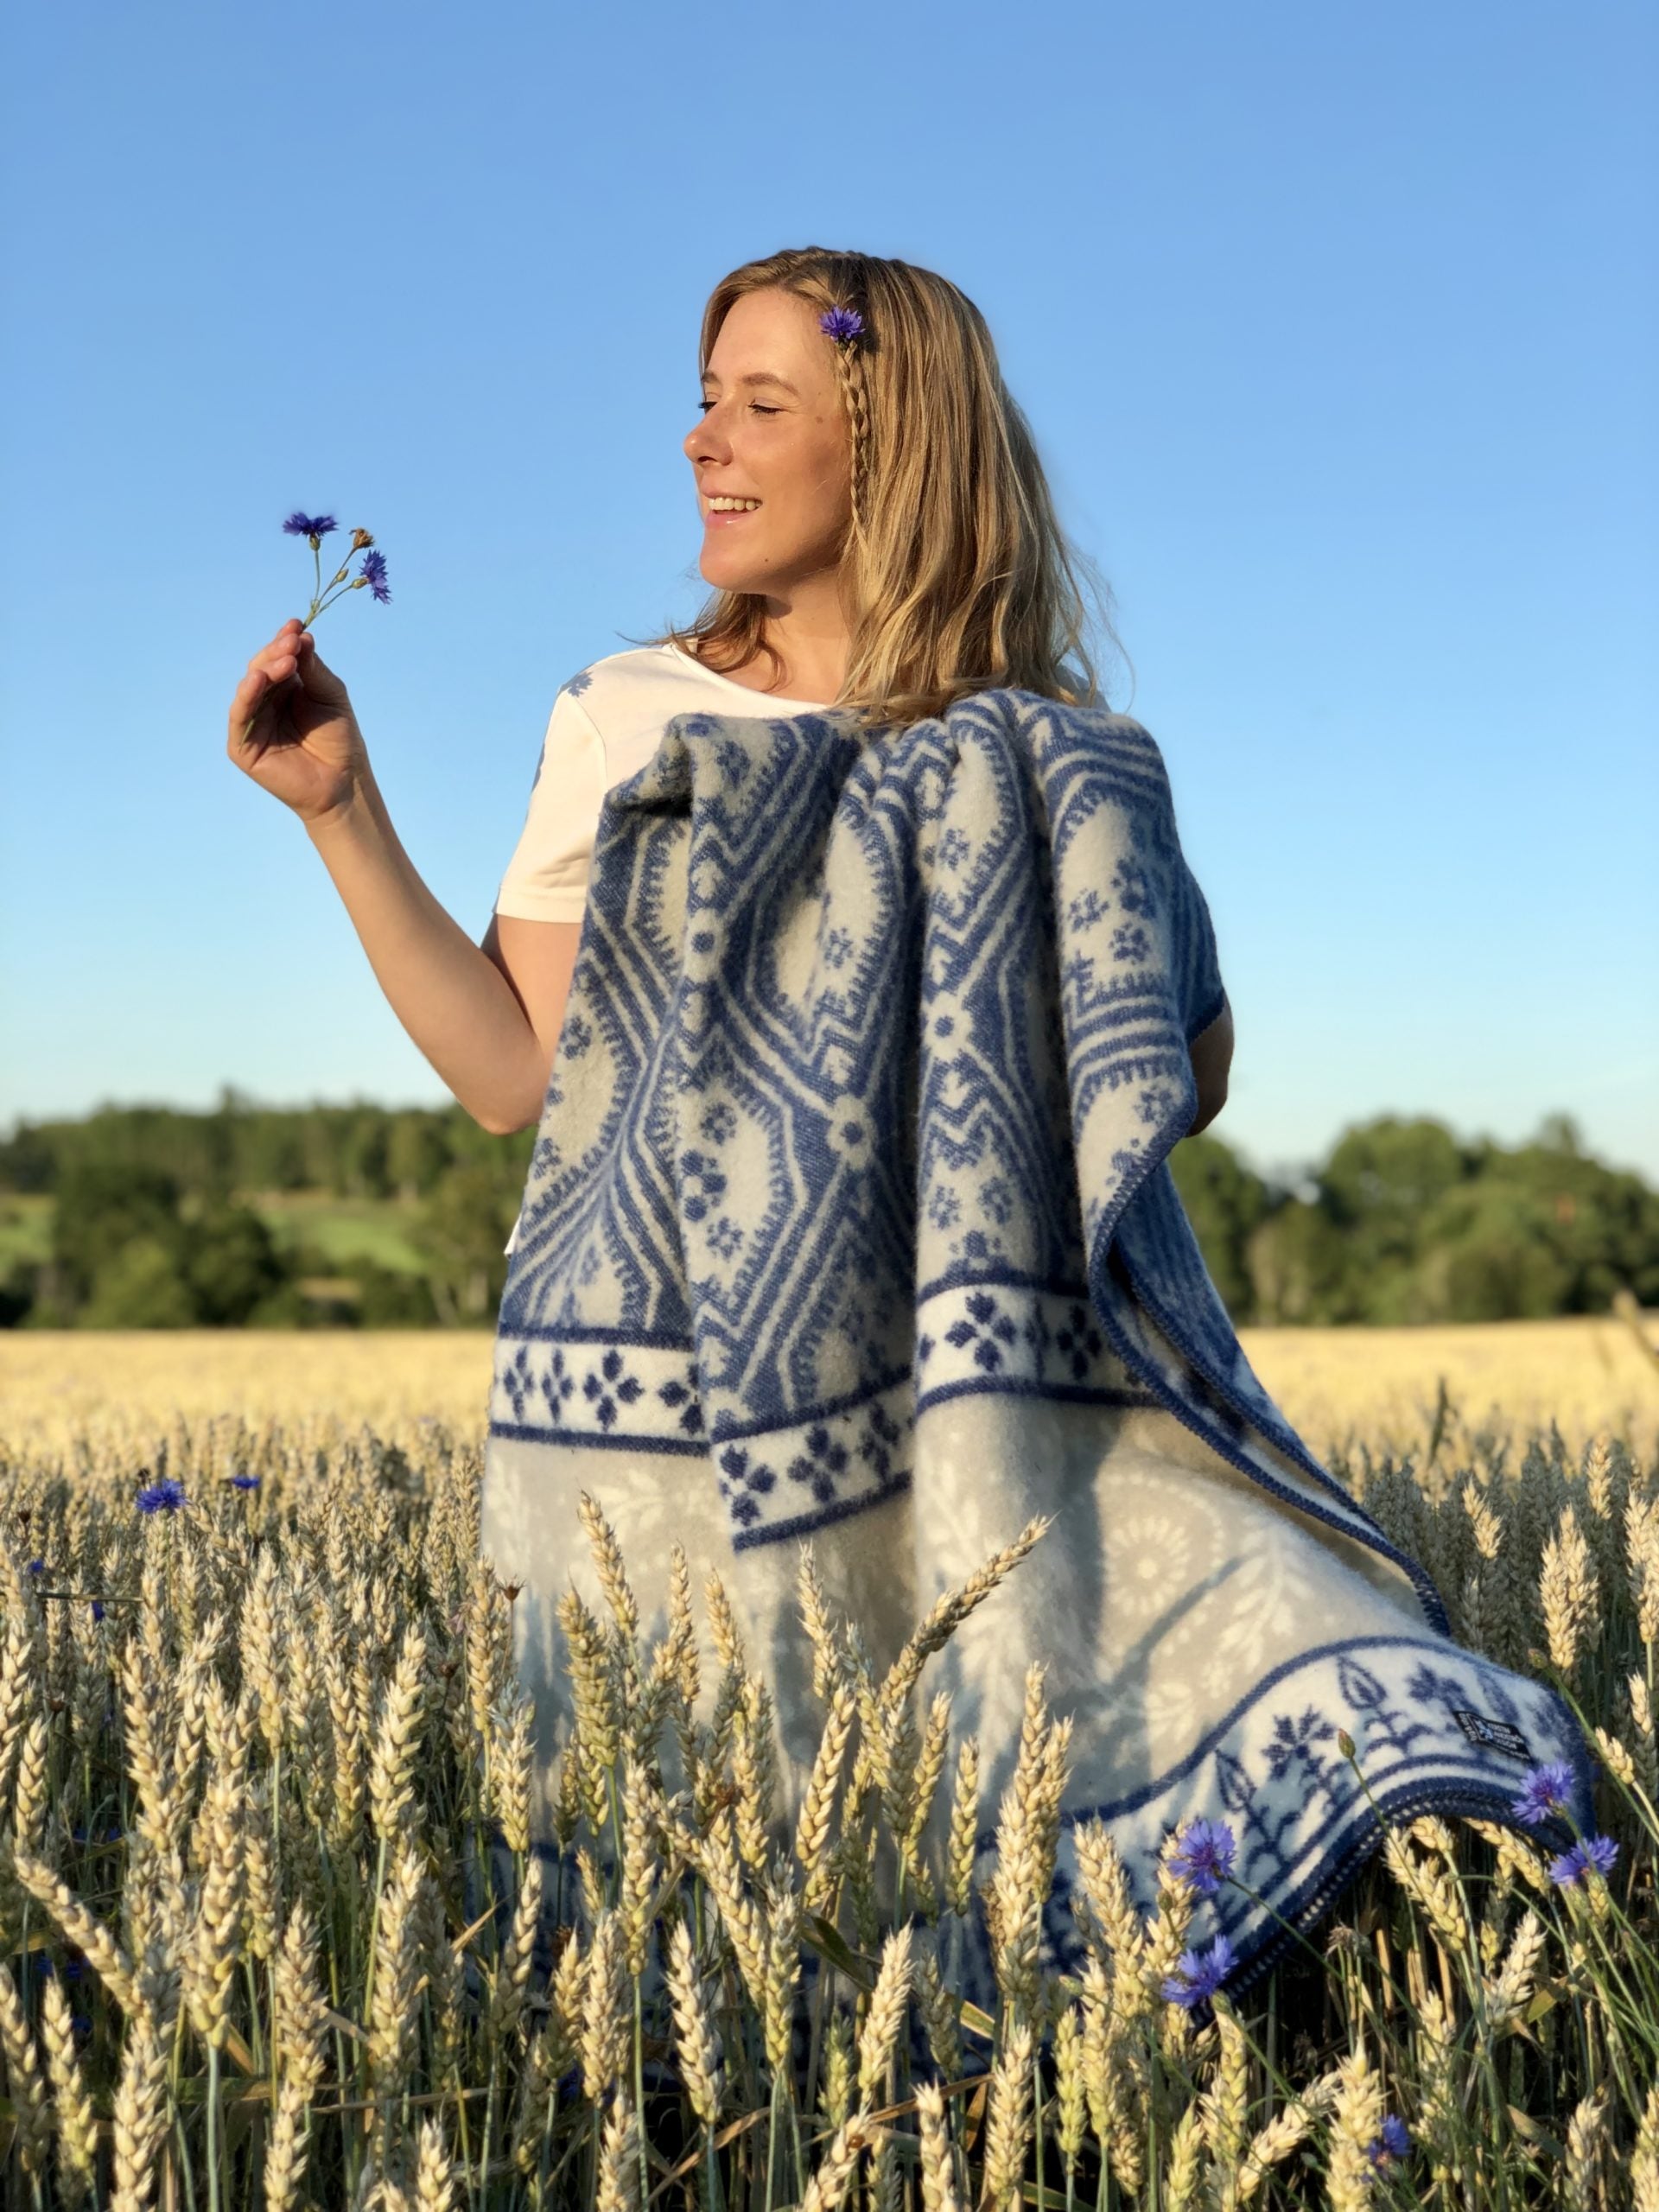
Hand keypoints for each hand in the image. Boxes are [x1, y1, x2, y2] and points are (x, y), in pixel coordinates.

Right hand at [227, 618, 370, 824]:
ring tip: (285, 659)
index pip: (278, 658)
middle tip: (292, 641)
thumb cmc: (339, 739)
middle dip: (276, 653)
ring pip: (250, 687)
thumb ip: (313, 668)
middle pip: (261, 668)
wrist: (344, 781)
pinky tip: (259, 679)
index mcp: (285, 689)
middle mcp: (265, 702)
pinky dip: (247, 695)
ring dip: (265, 670)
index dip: (284, 641)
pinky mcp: (243, 746)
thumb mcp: (330, 694)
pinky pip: (240, 715)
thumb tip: (300, 635)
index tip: (297, 623)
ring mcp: (252, 723)